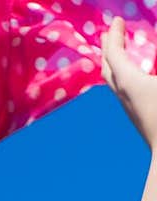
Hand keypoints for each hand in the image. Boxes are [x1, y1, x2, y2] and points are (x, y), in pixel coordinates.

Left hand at [101, 17, 156, 150]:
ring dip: (115, 65)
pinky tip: (135, 80)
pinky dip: (126, 79)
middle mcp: (124, 96)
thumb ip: (156, 59)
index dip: (115, 36)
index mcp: (129, 83)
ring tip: (119, 55)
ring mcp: (131, 110)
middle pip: (109, 69)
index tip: (116, 22)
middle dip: (108, 50)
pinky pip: (126, 93)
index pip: (115, 54)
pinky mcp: (139, 119)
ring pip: (116, 84)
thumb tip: (152, 60)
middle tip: (108, 36)